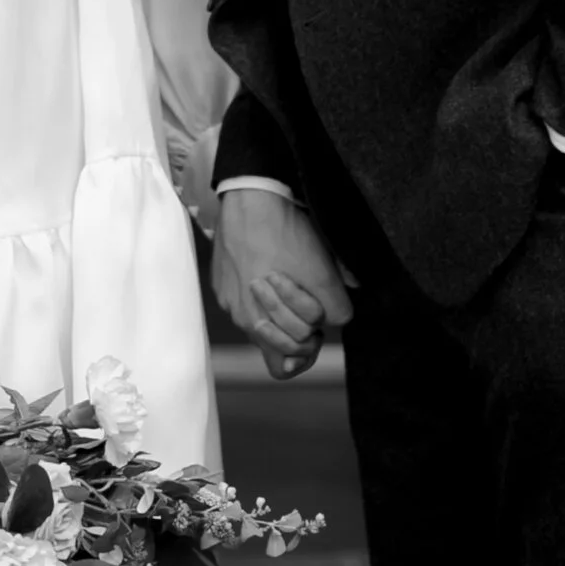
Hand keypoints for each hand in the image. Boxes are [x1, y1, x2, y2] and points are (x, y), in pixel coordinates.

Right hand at [212, 191, 352, 379]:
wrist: (250, 202)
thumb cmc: (287, 234)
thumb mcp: (322, 268)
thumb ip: (337, 303)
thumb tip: (342, 315)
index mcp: (275, 320)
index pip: (292, 363)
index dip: (310, 345)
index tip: (317, 327)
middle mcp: (251, 321)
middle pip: (278, 350)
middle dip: (298, 333)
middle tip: (307, 309)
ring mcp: (234, 307)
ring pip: (259, 333)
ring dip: (276, 319)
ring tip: (284, 293)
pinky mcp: (222, 292)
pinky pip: (241, 311)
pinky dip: (256, 302)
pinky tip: (264, 276)